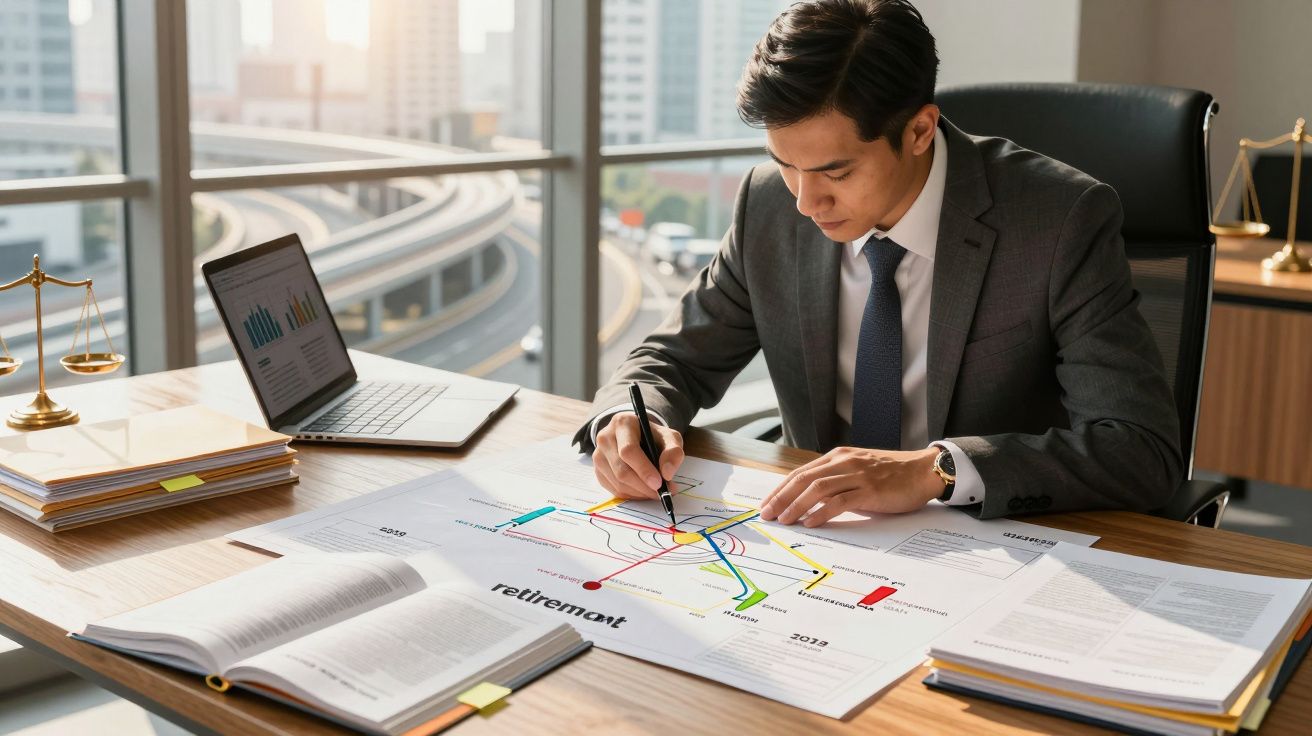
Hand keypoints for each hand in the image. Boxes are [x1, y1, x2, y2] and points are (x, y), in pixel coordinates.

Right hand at [592, 412, 684, 499]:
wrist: (637, 436)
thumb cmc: (653, 436)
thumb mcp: (669, 437)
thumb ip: (673, 451)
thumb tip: (667, 473)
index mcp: (623, 424)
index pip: (628, 450)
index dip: (644, 469)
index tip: (659, 483)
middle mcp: (605, 438)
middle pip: (621, 470)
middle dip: (643, 486)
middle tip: (661, 493)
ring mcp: (598, 455)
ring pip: (617, 482)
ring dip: (639, 493)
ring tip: (656, 492)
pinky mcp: (598, 470)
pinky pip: (614, 490)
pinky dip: (632, 495)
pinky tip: (644, 491)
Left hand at [759, 446, 943, 526]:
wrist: (924, 470)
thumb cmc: (892, 474)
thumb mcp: (858, 471)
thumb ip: (837, 481)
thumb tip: (810, 502)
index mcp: (838, 457)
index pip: (801, 473)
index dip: (780, 489)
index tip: (767, 504)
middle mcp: (844, 462)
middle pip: (803, 479)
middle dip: (781, 497)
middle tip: (767, 514)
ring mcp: (857, 475)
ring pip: (817, 489)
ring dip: (797, 506)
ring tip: (784, 520)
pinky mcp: (870, 490)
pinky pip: (840, 501)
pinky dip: (822, 512)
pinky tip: (811, 522)